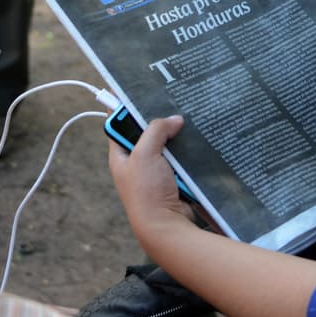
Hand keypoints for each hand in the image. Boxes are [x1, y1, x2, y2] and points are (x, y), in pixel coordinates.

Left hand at [108, 115, 192, 248]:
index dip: (124, 108)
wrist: (166, 227)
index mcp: (121, 156)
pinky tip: (197, 139)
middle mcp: (136, 163)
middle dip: (158, 121)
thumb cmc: (147, 192)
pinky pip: (181, 159)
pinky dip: (187, 152)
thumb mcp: (144, 154)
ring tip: (187, 117)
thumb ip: (156, 130)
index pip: (118, 125)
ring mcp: (155, 172)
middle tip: (170, 102)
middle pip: (146, 133)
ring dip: (176, 137)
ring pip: (166, 145)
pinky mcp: (173, 179)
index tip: (136, 90)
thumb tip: (174, 120)